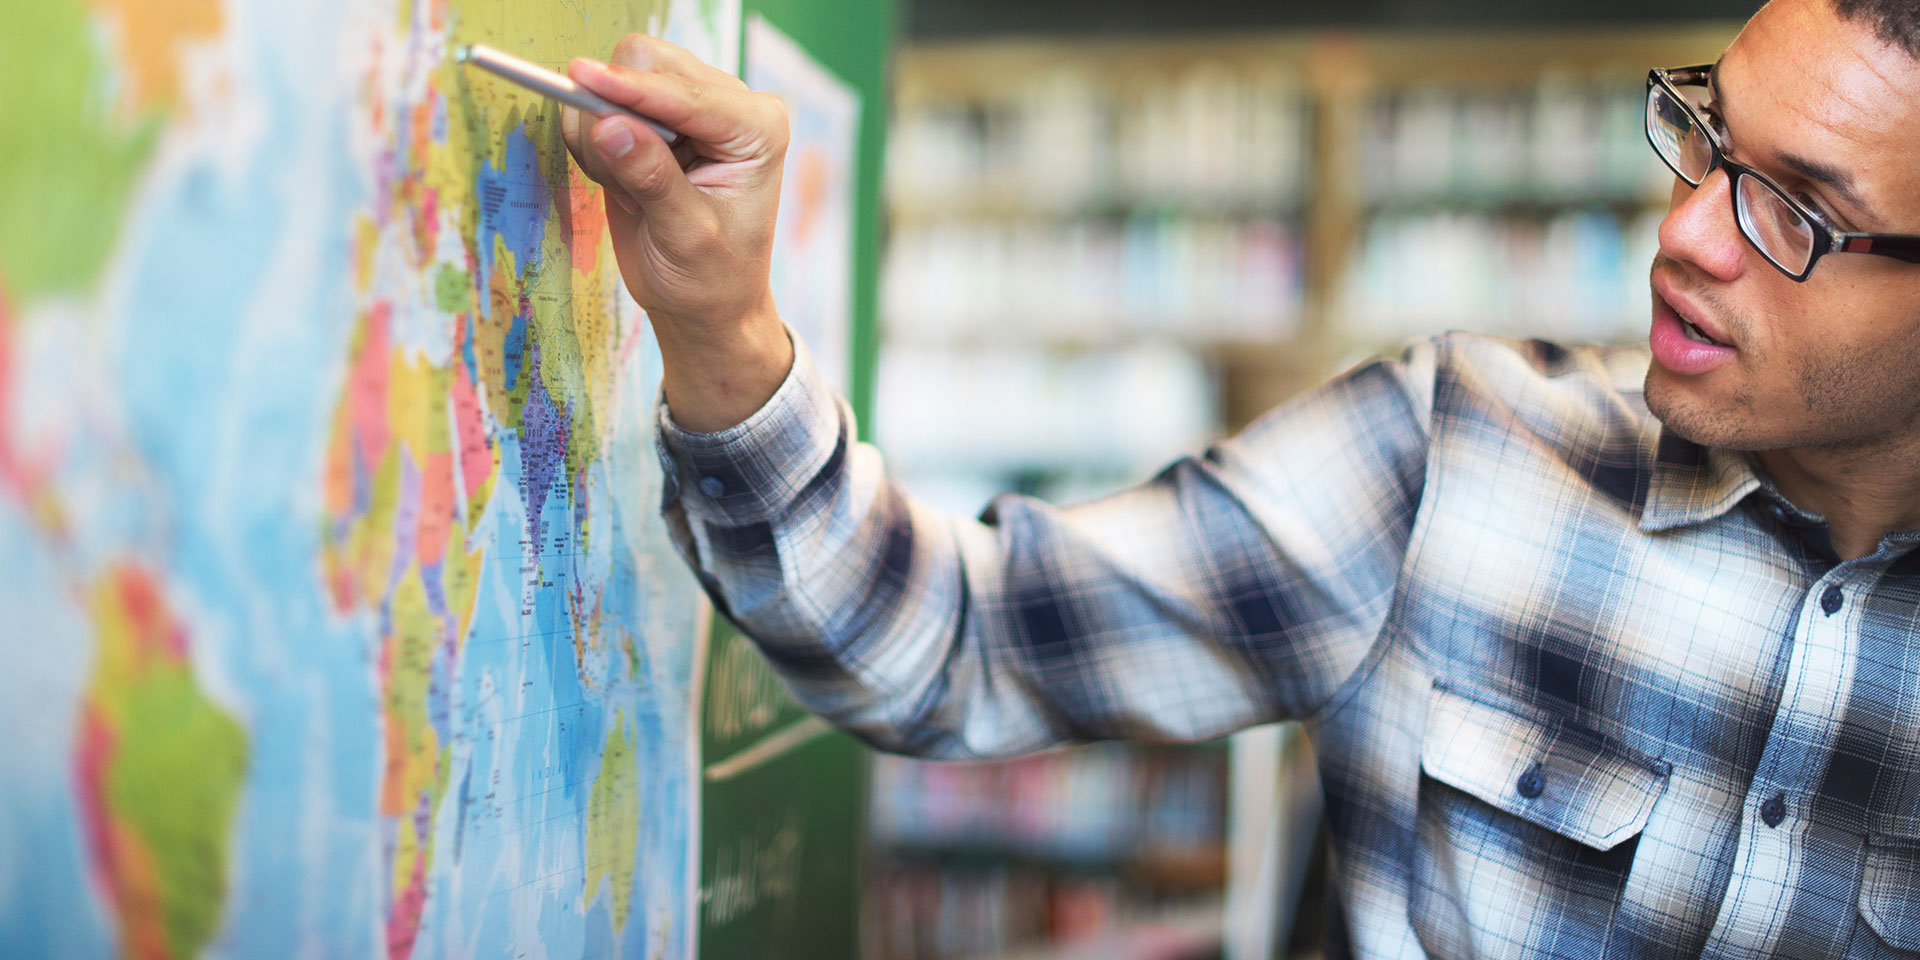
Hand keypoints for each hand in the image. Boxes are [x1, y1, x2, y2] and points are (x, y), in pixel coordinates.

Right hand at [561, 34, 794, 431]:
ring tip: (631, 192)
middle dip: (614, 109)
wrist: (705, 304)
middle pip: (647, 63)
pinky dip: (596, 139)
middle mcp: (729, 105)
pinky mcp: (655, 119)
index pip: (685, 92)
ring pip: (618, 76)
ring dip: (602, 129)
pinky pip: (601, 103)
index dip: (631, 89)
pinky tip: (622, 183)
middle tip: (617, 177)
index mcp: (757, 127)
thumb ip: (651, 179)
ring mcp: (689, 107)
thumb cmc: (711, 279)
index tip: (581, 78)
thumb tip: (608, 126)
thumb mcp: (686, 237)